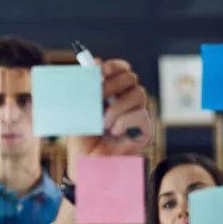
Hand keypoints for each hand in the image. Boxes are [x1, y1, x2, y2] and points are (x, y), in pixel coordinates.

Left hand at [66, 58, 151, 180]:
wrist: (85, 160)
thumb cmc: (82, 135)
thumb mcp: (78, 109)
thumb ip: (85, 87)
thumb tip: (94, 62)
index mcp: (111, 91)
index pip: (121, 69)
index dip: (114, 66)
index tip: (101, 71)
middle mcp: (126, 100)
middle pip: (131, 78)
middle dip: (113, 85)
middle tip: (98, 97)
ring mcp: (137, 113)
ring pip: (138, 94)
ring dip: (117, 107)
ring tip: (103, 123)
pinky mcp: (144, 129)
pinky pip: (141, 115)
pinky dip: (124, 122)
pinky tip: (114, 132)